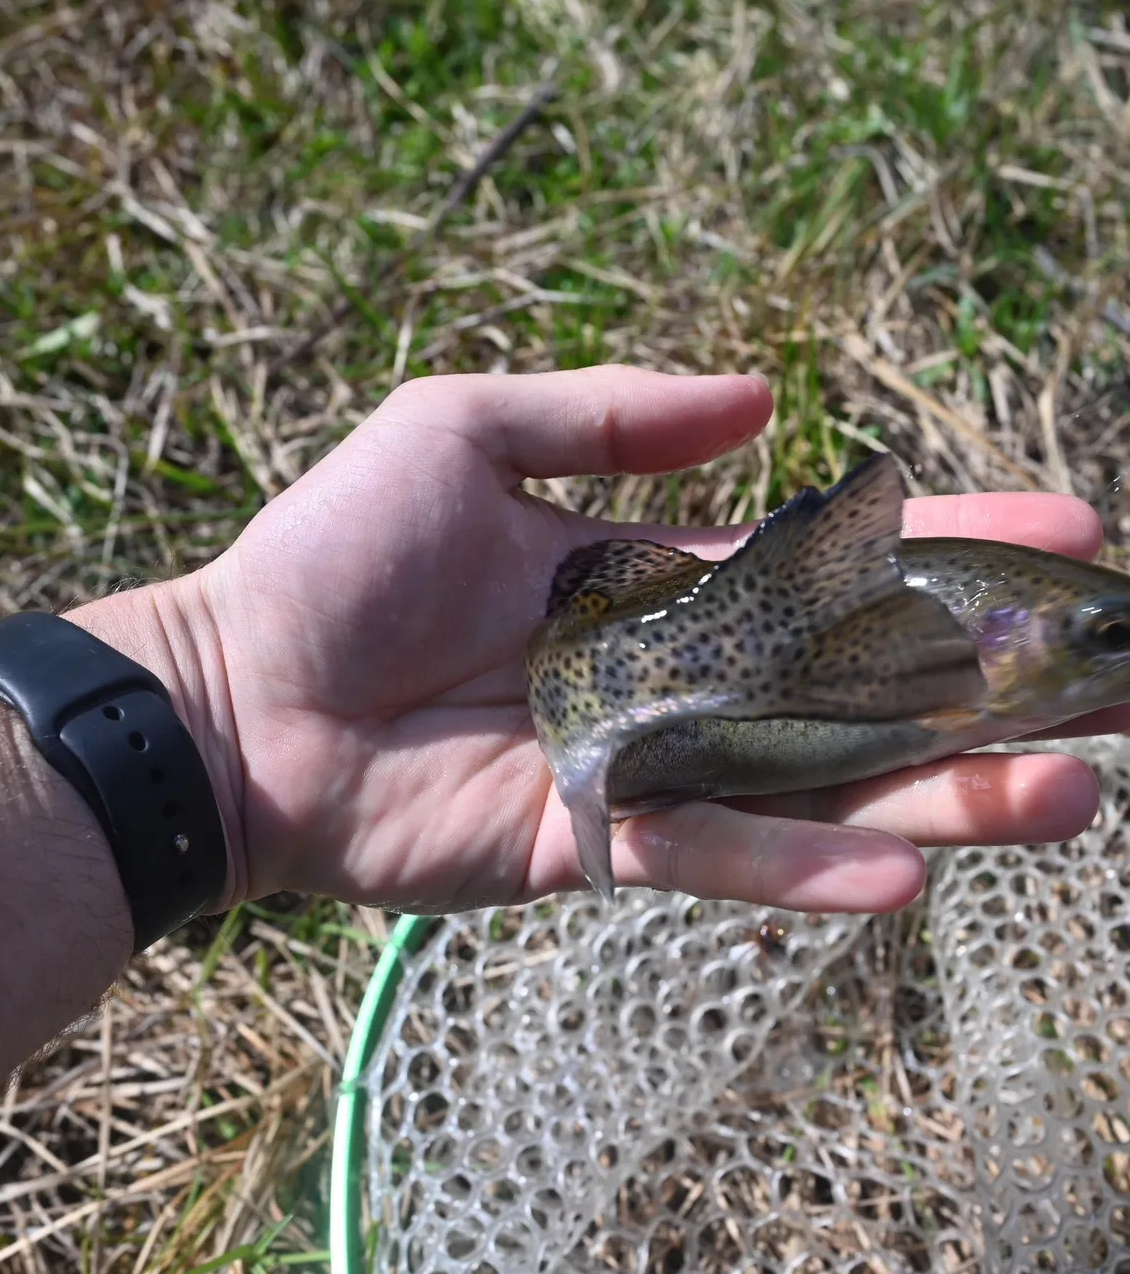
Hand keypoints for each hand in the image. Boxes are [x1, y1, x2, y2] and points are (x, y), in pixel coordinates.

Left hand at [77, 366, 1108, 914]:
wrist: (232, 692)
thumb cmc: (330, 555)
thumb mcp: (460, 430)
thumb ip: (604, 413)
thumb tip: (760, 401)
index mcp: (638, 578)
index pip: (818, 565)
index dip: (935, 549)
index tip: (1061, 533)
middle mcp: (656, 677)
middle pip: (844, 683)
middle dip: (980, 685)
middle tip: (1120, 684)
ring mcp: (631, 767)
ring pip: (807, 784)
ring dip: (936, 792)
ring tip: (1071, 792)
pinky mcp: (587, 845)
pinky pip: (712, 858)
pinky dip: (806, 866)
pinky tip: (914, 871)